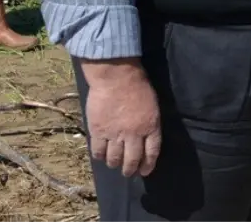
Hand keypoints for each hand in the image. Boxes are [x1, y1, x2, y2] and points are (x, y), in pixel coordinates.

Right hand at [80, 59, 161, 177]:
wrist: (116, 77)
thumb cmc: (138, 86)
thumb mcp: (152, 106)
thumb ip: (149, 124)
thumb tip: (146, 138)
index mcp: (150, 127)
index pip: (151, 153)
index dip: (148, 165)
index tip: (145, 171)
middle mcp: (133, 135)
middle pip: (132, 160)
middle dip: (130, 170)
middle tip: (128, 172)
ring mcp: (115, 135)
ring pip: (114, 159)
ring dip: (115, 164)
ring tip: (114, 164)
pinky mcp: (98, 132)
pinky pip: (98, 151)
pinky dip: (99, 156)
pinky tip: (101, 155)